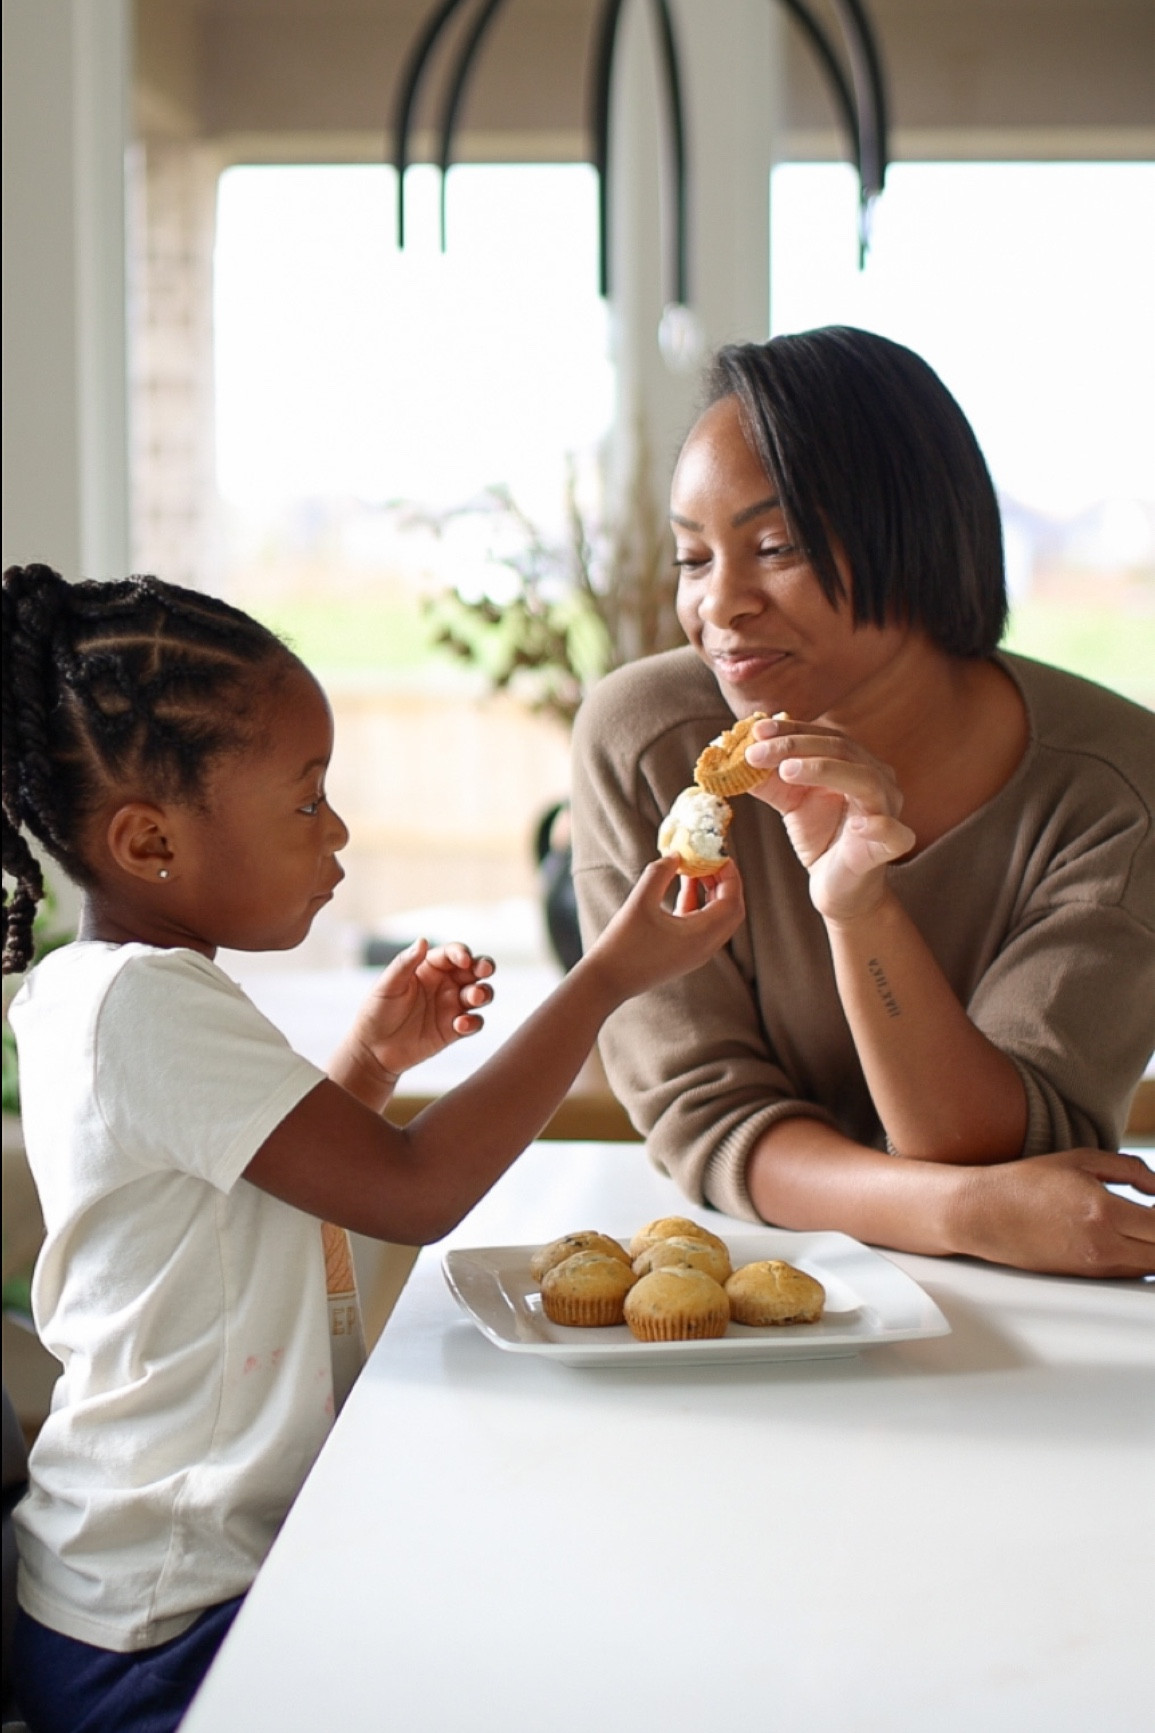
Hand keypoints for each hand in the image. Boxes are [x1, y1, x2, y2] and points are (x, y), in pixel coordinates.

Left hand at [347, 939, 494, 1080]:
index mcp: (429, 967)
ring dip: (483, 993)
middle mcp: (445, 984)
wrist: (373, 1050)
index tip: (463, 960)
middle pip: (475, 970)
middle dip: (484, 967)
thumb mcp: (388, 985)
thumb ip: (405, 962)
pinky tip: (460, 1024)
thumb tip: (423, 940)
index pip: (453, 953)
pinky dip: (473, 1021)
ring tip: (473, 997)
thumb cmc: (377, 1011)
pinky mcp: (455, 1030)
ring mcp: (452, 1006)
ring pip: (481, 994)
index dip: (461, 953)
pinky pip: (475, 1022)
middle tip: (483, 970)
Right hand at [585, 855, 744, 999]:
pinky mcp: (684, 954)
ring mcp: (696, 953)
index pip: (732, 901)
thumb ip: (660, 873)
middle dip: (724, 882)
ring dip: (711, 892)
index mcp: (701, 936)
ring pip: (717, 918)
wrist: (606, 982)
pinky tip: (683, 885)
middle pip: (730, 910)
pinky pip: (701, 925)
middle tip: (709, 859)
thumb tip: (676, 855)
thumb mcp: (640, 902)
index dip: (729, 875)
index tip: (718, 854)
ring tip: (695, 867)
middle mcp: (705, 947)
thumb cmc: (622, 944)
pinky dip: (697, 904)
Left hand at [744, 717, 914, 921]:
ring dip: (825, 771)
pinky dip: (880, 827)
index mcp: (855, 763)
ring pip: (866, 781)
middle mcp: (876, 780)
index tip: (756, 730)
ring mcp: (887, 811)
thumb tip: (737, 756)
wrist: (837, 886)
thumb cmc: (820, 837)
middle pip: (841, 750)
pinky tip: (858, 826)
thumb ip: (768, 779)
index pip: (824, 737)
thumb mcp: (790, 802)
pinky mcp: (890, 846)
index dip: (790, 730)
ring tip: (787, 771)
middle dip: (795, 747)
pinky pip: (895, 834)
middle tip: (757, 752)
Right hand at [955, 1149, 1154, 1277]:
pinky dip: (1140, 1259)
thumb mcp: (1081, 1160)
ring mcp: (1095, 1267)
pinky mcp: (1086, 1277)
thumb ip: (1130, 1169)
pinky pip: (1129, 1273)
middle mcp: (1104, 1246)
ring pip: (1150, 1269)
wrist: (984, 1214)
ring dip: (1153, 1247)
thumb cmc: (1026, 1183)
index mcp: (1104, 1212)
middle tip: (1152, 1215)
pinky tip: (1133, 1239)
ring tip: (1144, 1225)